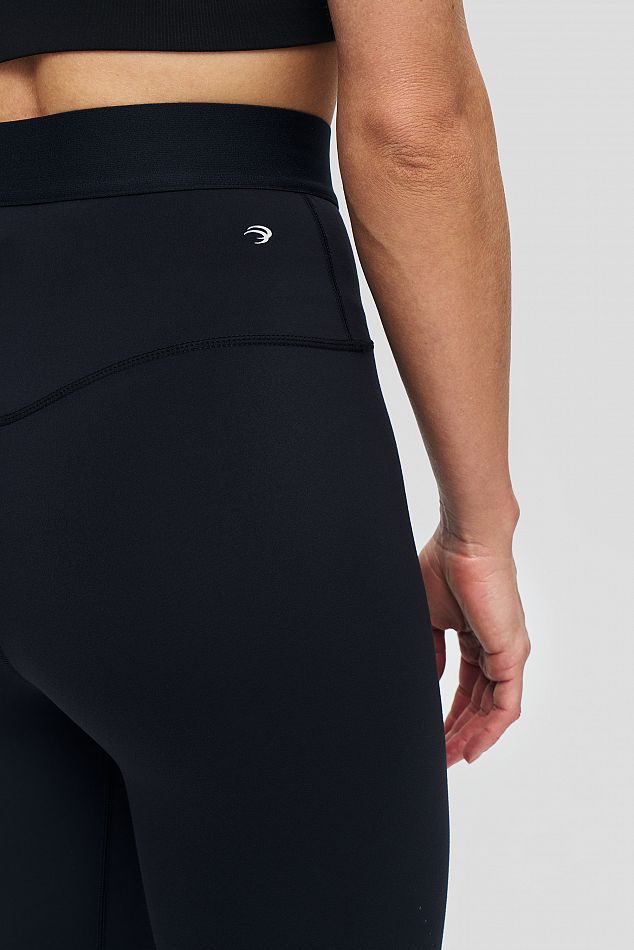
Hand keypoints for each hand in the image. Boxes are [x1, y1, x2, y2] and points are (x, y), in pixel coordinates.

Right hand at [419, 523, 529, 766]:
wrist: (464, 542)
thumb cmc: (445, 564)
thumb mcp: (430, 616)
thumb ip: (432, 650)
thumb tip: (431, 677)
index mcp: (478, 638)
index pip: (467, 687)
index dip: (451, 714)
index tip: (433, 735)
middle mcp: (498, 648)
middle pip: (481, 704)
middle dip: (460, 733)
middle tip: (439, 757)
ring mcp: (508, 653)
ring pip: (494, 710)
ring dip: (472, 738)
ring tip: (449, 759)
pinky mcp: (512, 654)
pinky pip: (506, 705)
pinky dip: (490, 730)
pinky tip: (470, 749)